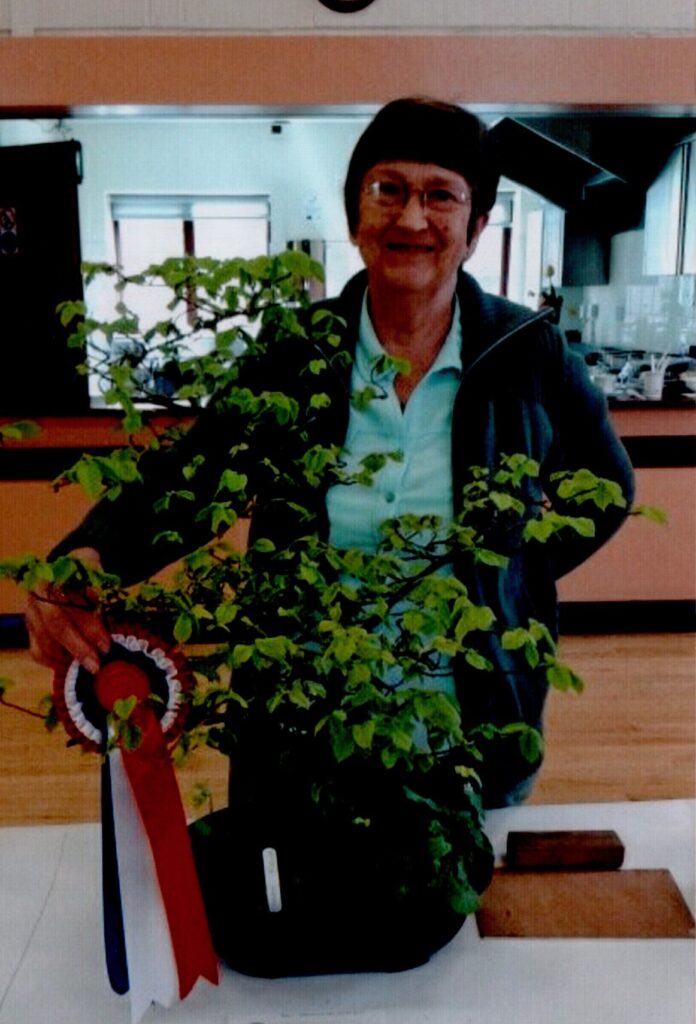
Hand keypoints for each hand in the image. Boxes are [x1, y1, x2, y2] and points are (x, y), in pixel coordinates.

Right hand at [25, 548, 110, 674]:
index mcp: (55, 577)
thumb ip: (100, 596)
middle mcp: (38, 595)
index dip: (89, 628)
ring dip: (67, 658)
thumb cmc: (88, 575)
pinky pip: (37, 651)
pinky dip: (54, 661)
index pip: (71, 607)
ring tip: (88, 665)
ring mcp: (30, 613)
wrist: (70, 568)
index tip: (106, 646)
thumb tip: (104, 627)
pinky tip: (71, 664)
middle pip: (55, 626)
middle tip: (96, 665)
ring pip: (43, 642)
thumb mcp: (97, 576)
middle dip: (78, 648)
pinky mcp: (29, 629)